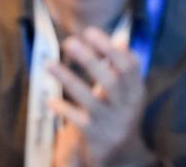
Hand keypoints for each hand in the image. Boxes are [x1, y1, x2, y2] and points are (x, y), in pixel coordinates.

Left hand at [49, 27, 146, 166]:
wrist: (121, 156)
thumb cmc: (119, 113)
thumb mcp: (126, 92)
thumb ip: (121, 68)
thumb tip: (120, 38)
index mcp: (136, 91)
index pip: (129, 66)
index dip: (110, 48)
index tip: (90, 32)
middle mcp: (127, 106)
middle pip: (110, 80)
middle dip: (89, 59)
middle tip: (69, 42)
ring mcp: (111, 122)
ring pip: (90, 100)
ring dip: (68, 80)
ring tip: (49, 64)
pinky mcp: (95, 136)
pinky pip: (77, 120)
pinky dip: (63, 109)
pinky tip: (49, 99)